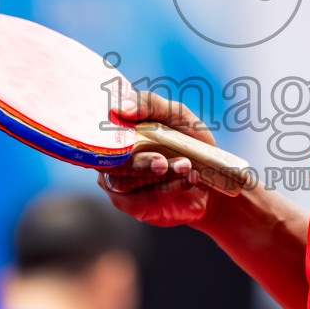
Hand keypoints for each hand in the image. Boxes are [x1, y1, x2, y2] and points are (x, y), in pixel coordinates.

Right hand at [98, 90, 232, 227]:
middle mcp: (109, 157)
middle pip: (112, 160)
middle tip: (163, 160)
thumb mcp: (176, 115)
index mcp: (115, 132)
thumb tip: (118, 109)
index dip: (109, 128)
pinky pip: (142, 198)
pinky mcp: (130, 204)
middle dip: (141, 161)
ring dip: (159, 175)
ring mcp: (116, 183)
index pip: (99, 129)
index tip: (128, 124)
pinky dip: (168, 189)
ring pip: (126, 181)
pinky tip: (189, 180)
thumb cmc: (188, 141)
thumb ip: (149, 104)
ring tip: (186, 166)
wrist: (211, 178)